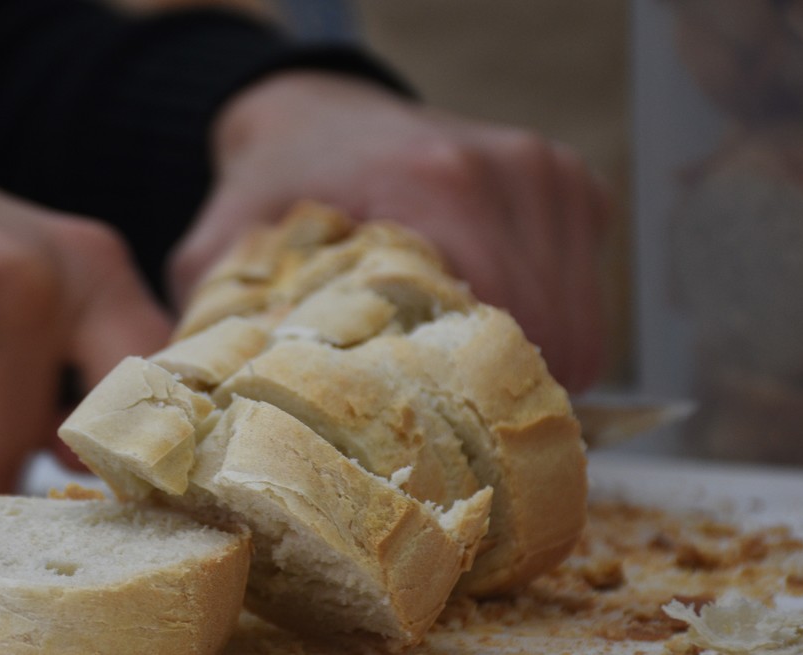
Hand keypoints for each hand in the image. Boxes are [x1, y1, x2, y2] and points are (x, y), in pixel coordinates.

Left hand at [171, 72, 610, 390]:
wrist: (313, 113)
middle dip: (495, 399)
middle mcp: (504, 174)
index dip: (463, 409)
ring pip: (580, 330)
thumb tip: (217, 423)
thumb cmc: (274, 188)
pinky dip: (544, 327)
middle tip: (437, 426)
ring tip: (452, 372)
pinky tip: (477, 321)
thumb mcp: (219, 254)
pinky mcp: (573, 188)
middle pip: (549, 344)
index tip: (422, 442)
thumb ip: (216, 328)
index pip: (493, 335)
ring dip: (522, 367)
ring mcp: (547, 176)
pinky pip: (587, 297)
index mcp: (430, 188)